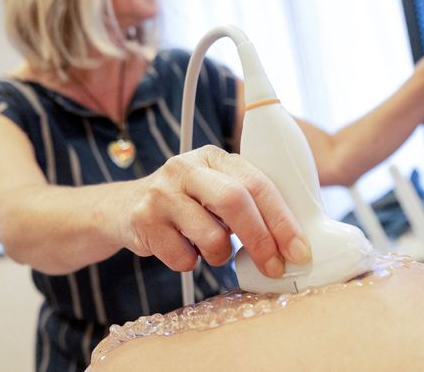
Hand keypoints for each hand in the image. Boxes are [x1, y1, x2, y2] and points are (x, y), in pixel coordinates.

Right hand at [119, 145, 310, 276]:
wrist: (124, 207)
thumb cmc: (187, 203)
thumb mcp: (216, 188)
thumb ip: (248, 202)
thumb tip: (293, 243)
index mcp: (214, 156)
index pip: (257, 183)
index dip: (282, 220)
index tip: (299, 250)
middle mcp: (186, 167)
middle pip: (235, 202)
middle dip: (261, 239)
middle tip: (274, 266)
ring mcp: (161, 192)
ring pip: (211, 237)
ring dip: (220, 254)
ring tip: (212, 248)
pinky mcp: (142, 219)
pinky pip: (183, 258)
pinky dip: (191, 262)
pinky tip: (182, 247)